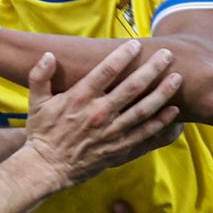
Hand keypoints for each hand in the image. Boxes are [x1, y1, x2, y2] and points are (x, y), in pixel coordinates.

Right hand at [23, 43, 182, 188]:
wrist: (46, 167)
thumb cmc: (42, 132)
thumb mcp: (35, 102)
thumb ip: (40, 76)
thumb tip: (47, 54)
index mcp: (80, 98)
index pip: (106, 72)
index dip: (123, 56)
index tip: (136, 44)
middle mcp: (99, 113)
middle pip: (132, 88)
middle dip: (152, 69)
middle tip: (168, 55)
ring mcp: (111, 132)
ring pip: (143, 110)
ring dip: (162, 93)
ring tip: (177, 79)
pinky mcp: (119, 148)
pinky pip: (145, 134)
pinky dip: (161, 123)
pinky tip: (174, 112)